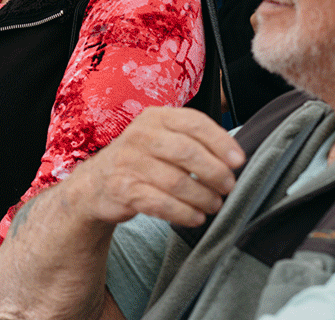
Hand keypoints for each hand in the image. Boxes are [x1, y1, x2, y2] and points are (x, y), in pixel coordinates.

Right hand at [60, 106, 244, 228]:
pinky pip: (162, 204)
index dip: (222, 142)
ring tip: (214, 204)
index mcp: (155, 117)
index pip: (195, 123)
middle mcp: (140, 135)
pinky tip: (196, 217)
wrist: (96, 183)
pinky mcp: (123, 189)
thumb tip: (233, 159)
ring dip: (203, 197)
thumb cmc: (140, 160)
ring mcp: (129, 162)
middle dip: (215, 173)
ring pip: (178, 182)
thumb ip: (191, 141)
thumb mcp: (160, 138)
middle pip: (188, 152)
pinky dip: (185, 213)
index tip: (239, 161)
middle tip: (228, 187)